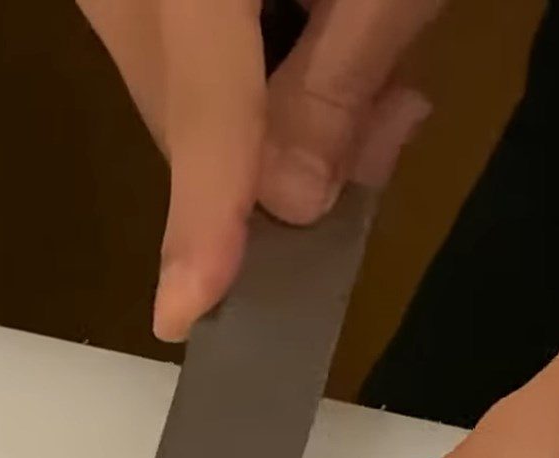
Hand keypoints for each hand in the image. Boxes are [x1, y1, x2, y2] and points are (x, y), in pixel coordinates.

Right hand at [77, 0, 440, 340]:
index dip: (201, 215)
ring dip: (267, 128)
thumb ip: (341, 78)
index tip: (181, 313)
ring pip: (182, 104)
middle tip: (379, 137)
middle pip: (186, 122)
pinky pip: (179, 70)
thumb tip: (289, 204)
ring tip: (367, 84)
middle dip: (270, 167)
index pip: (200, 110)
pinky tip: (314, 44)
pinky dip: (248, 86)